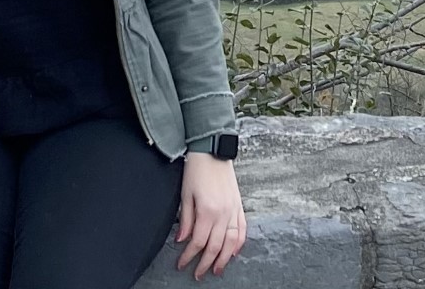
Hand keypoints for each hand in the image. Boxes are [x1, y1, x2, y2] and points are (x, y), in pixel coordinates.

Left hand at [175, 154, 245, 279]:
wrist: (212, 150)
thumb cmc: (197, 169)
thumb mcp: (185, 193)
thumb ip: (185, 219)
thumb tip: (182, 239)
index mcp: (207, 210)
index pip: (197, 241)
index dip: (189, 256)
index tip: (181, 263)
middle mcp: (223, 214)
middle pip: (215, 247)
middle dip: (205, 263)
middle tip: (198, 274)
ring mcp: (233, 210)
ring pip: (231, 243)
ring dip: (224, 259)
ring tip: (216, 269)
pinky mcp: (239, 206)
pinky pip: (242, 230)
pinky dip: (239, 244)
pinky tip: (234, 252)